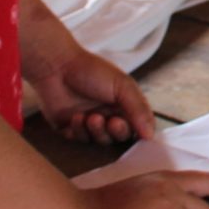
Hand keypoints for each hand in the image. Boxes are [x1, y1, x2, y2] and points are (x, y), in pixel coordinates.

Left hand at [29, 47, 155, 145]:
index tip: (138, 134)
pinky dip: (78, 132)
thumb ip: (139, 109)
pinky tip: (75, 117)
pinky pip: (79, 140)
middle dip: (116, 131)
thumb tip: (151, 135)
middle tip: (111, 122)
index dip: (138, 132)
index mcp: (123, 103)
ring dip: (96, 131)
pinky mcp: (69, 128)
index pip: (137, 125)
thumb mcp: (122, 86)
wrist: (57, 67)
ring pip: (99, 140)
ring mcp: (89, 122)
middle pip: (119, 136)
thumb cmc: (92, 71)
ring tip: (89, 117)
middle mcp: (108, 114)